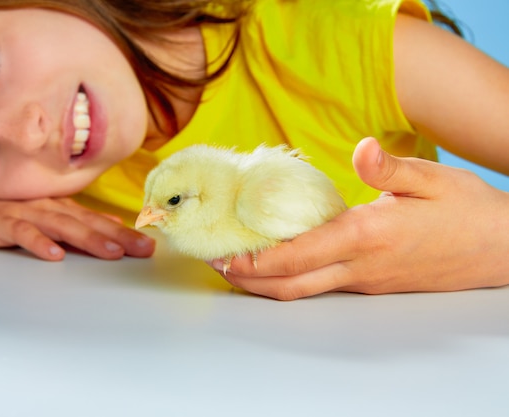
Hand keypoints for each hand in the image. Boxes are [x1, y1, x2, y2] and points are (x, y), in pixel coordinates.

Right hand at [0, 196, 154, 260]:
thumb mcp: (43, 215)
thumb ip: (77, 221)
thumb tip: (114, 225)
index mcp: (57, 207)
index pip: (96, 220)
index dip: (123, 233)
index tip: (148, 245)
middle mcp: (45, 207)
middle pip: (86, 223)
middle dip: (117, 237)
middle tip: (142, 250)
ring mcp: (22, 213)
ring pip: (61, 226)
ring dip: (87, 238)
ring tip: (112, 252)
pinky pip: (20, 233)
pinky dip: (37, 242)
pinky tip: (54, 255)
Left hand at [211, 137, 508, 299]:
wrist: (501, 249)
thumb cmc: (467, 212)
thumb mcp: (433, 180)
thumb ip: (390, 168)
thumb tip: (362, 148)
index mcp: (368, 236)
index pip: (297, 255)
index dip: (255, 260)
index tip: (224, 254)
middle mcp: (360, 266)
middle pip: (290, 285)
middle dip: (248, 279)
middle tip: (216, 264)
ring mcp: (364, 280)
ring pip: (303, 290)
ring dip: (265, 282)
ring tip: (236, 266)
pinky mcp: (371, 283)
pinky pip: (321, 285)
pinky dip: (291, 278)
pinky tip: (279, 261)